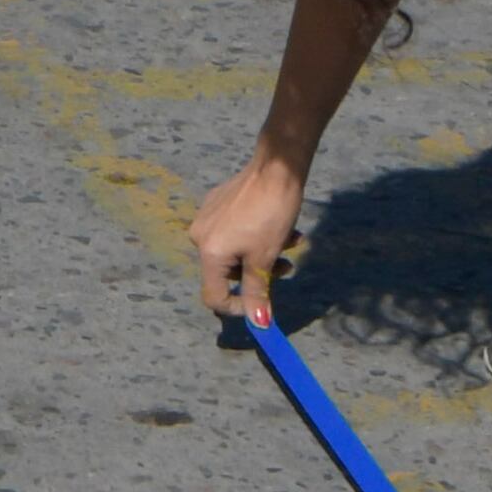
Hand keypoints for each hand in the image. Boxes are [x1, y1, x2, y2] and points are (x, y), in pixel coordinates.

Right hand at [187, 148, 305, 323]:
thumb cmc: (270, 215)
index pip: (214, 296)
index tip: (264, 304)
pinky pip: (234, 231)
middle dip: (259, 274)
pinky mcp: (216, 203)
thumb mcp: (265, 258)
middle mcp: (200, 237)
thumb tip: (258, 324)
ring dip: (263, 254)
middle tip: (286, 266)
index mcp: (208, 253)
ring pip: (235, 251)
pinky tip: (280, 226)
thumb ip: (258, 293)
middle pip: (228, 272)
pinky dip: (255, 236)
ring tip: (291, 242)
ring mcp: (207, 218)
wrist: (276, 167)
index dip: (239, 308)